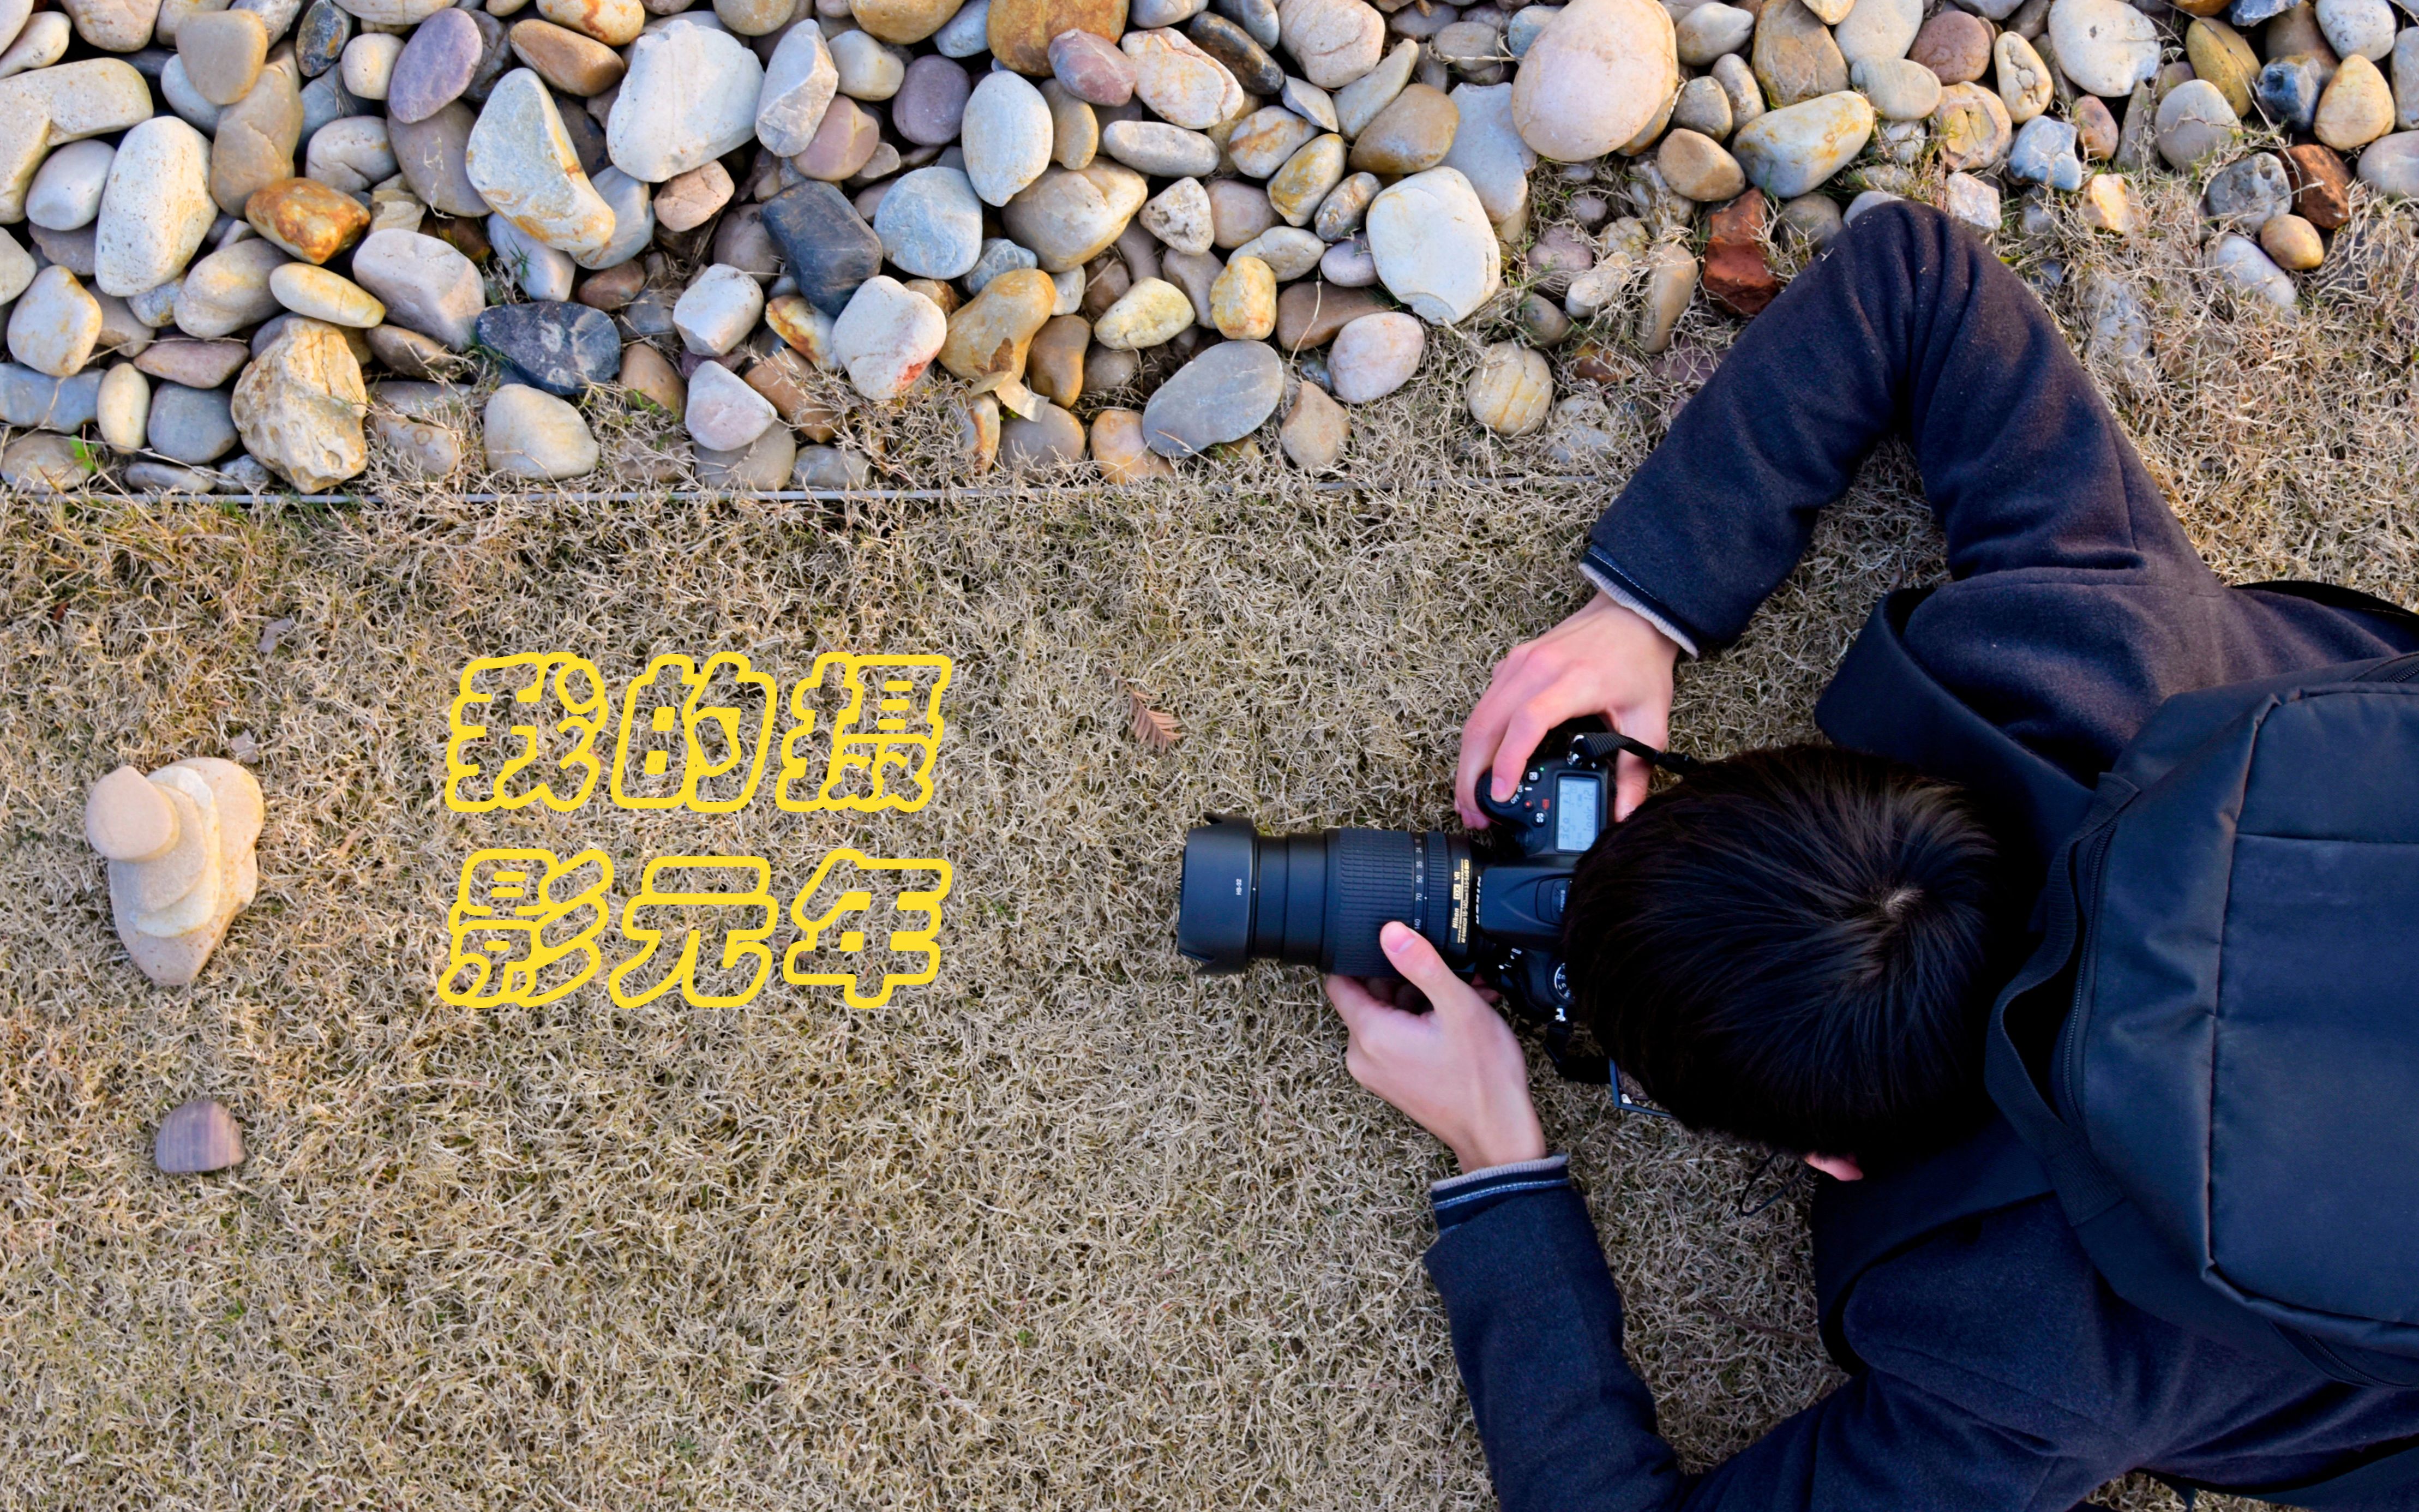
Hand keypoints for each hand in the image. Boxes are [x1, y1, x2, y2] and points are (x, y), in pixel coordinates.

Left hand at [1324, 923, 1546, 1172]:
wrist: (1497, 1133)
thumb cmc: (1482, 1077)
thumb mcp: (1457, 1006)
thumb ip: (1420, 964)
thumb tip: (1390, 932)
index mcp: (1370, 1034)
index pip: (1339, 980)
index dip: (1362, 956)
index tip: (1393, 947)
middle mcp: (1363, 1055)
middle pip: (1370, 994)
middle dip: (1408, 978)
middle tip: (1447, 976)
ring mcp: (1377, 1070)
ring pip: (1389, 1013)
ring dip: (1423, 999)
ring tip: (1464, 996)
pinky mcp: (1393, 1079)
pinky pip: (1398, 1036)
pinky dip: (1423, 1021)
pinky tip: (1458, 1017)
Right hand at [1456, 591, 1680, 826]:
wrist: (1632, 615)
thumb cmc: (1639, 662)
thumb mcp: (1650, 720)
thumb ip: (1637, 771)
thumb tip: (1625, 815)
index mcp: (1574, 681)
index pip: (1529, 721)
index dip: (1509, 760)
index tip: (1501, 794)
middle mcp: (1538, 668)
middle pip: (1487, 724)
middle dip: (1473, 775)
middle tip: (1475, 813)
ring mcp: (1519, 663)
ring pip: (1478, 716)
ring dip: (1468, 760)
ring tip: (1472, 798)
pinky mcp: (1511, 663)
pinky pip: (1484, 705)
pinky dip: (1476, 739)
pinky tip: (1481, 764)